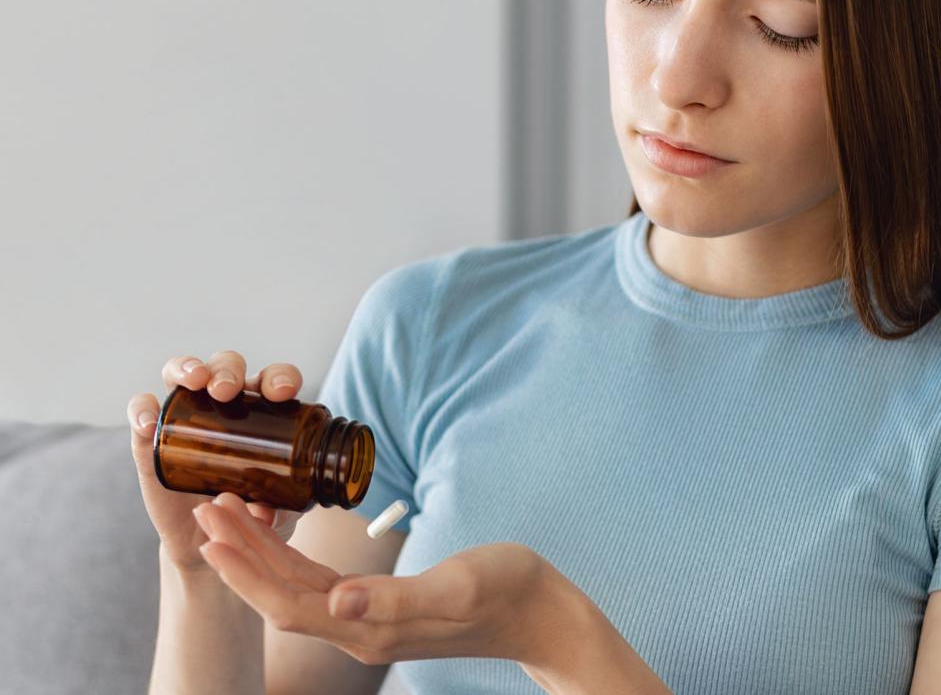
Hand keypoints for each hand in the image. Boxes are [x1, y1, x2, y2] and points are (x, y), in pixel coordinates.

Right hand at [126, 350, 306, 571]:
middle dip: (227, 370)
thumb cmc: (252, 510)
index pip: (272, 380)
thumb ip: (279, 508)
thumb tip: (268, 512)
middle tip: (228, 391)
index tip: (282, 393)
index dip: (279, 377)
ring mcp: (184, 417)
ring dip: (186, 368)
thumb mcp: (277, 509)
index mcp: (263, 410)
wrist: (209, 539)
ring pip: (180, 373)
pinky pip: (142, 410)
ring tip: (194, 382)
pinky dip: (142, 409)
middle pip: (225, 366)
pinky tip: (148, 423)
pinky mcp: (151, 438)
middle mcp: (223, 404)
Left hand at [193, 491, 575, 670]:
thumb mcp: (458, 587)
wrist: (540, 614)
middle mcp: (361, 630)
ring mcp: (370, 621)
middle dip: (240, 554)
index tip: (214, 533)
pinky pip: (321, 584)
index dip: (246, 571)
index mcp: (372, 628)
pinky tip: (281, 533)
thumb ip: (396, 600)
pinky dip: (292, 557)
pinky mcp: (382, 607)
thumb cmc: (508, 593)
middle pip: (281, 595)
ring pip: (296, 589)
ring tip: (230, 512)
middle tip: (207, 506)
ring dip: (259, 553)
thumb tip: (337, 602)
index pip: (288, 603)